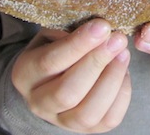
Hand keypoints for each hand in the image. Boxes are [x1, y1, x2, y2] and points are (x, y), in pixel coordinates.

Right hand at [12, 19, 130, 132]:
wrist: (49, 77)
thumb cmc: (54, 46)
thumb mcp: (52, 32)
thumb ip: (68, 30)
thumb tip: (97, 26)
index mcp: (25, 74)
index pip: (50, 62)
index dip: (78, 44)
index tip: (102, 26)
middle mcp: (38, 103)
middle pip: (68, 92)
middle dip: (97, 62)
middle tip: (117, 39)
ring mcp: (61, 121)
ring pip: (87, 112)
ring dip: (111, 80)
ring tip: (123, 53)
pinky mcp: (85, 130)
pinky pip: (108, 119)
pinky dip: (121, 94)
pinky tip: (123, 70)